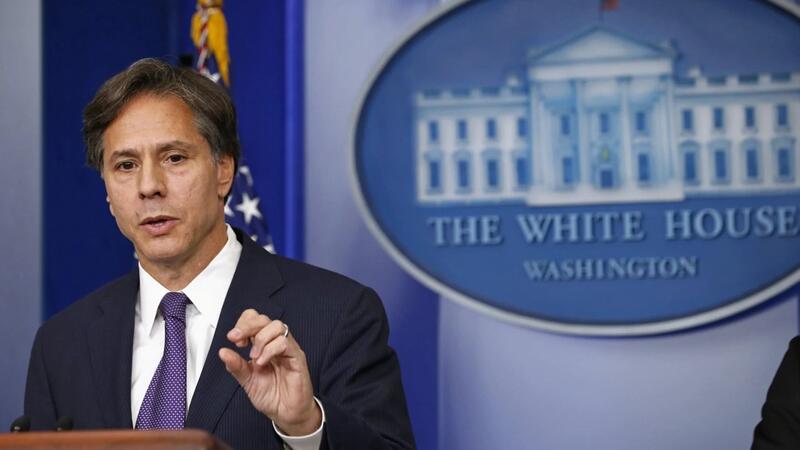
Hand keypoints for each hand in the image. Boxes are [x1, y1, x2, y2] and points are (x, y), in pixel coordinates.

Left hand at [218, 309, 321, 435]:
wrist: (286, 413)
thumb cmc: (272, 396)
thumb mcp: (247, 381)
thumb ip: (236, 366)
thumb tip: (222, 352)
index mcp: (264, 345)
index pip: (255, 320)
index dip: (243, 324)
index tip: (233, 339)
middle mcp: (276, 343)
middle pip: (264, 319)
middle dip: (248, 327)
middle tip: (238, 340)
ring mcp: (288, 349)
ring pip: (277, 326)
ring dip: (260, 339)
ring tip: (254, 357)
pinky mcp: (297, 357)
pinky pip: (285, 343)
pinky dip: (270, 350)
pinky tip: (262, 362)